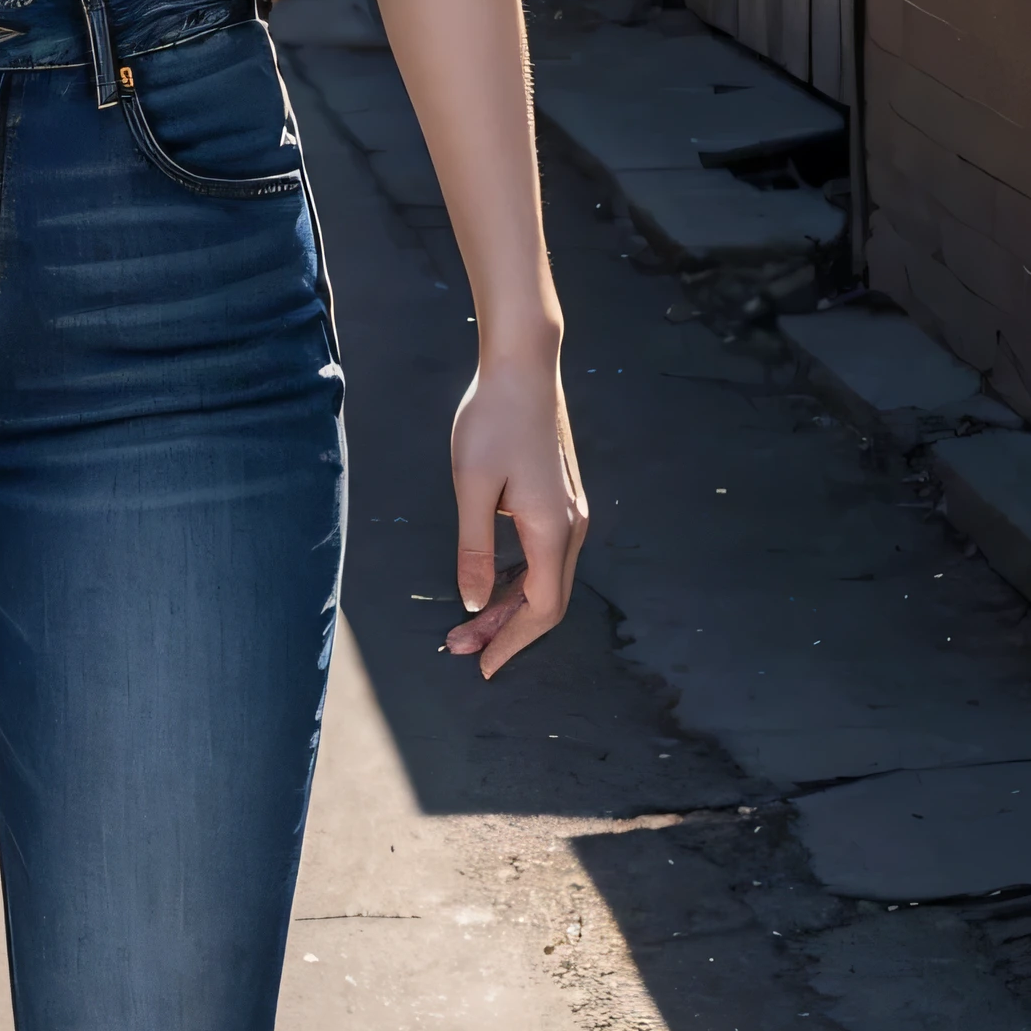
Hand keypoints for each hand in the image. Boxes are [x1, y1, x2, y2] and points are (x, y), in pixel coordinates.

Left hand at [442, 349, 587, 679]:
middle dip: (504, 630)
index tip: (482, 665)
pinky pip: (543, 555)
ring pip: (545, 578)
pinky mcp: (559, 497)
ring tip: (468, 623)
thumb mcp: (472, 487)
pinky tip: (489, 582)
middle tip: (459, 647)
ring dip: (508, 604)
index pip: (542, 609)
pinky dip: (517, 578)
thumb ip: (474, 550)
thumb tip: (473, 604)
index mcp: (553, 530)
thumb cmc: (493, 419)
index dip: (512, 643)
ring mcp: (569, 511)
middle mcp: (571, 526)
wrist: (523, 365)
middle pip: (545, 599)